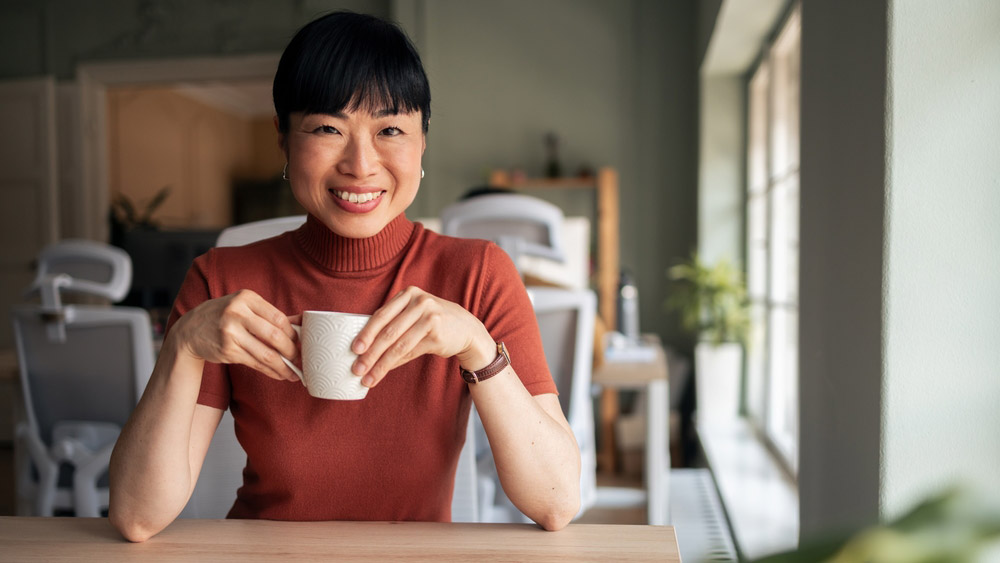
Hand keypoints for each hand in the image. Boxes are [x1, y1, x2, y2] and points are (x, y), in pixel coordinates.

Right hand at [171, 289, 299, 380]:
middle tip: (299, 359)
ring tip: (293, 373)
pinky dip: (270, 371)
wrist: (190, 330)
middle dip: (291, 351)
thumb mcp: (244, 307)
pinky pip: (255, 363)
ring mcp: (230, 332)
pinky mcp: (227, 350)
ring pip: (266, 354)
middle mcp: (237, 313)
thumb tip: (302, 323)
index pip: (278, 317)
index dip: (293, 333)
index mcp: (246, 298)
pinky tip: (278, 374)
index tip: (300, 343)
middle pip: (275, 336)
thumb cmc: (224, 317)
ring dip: (283, 366)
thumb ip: (270, 315)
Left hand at [351, 286, 494, 386]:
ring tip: (368, 377)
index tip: (354, 349)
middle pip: (388, 331)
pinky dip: (395, 364)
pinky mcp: (437, 333)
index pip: (381, 315)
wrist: (466, 329)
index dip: (366, 333)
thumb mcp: (413, 316)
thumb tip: (364, 348)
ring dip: (381, 364)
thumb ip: (392, 325)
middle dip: (370, 352)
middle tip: (357, 368)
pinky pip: (410, 351)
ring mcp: (430, 316)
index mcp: (408, 294)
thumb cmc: (433, 323)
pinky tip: (384, 372)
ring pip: (398, 345)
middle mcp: (419, 302)